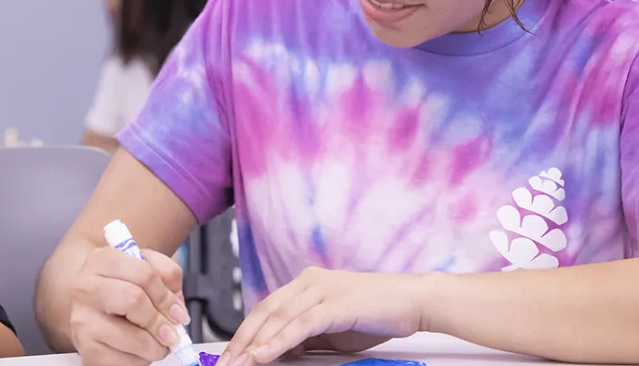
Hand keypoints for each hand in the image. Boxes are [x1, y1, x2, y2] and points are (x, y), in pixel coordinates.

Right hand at [68, 246, 187, 365]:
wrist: (92, 308)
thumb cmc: (122, 286)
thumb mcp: (144, 267)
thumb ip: (166, 275)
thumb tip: (176, 304)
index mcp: (102, 260)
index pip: (144, 274)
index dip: (167, 296)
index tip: (178, 312)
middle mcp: (86, 288)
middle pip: (135, 301)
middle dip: (161, 321)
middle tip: (172, 332)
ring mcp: (83, 320)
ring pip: (134, 338)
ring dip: (156, 346)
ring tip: (159, 344)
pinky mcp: (86, 351)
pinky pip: (126, 361)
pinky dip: (141, 360)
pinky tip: (139, 352)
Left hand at [221, 268, 424, 365]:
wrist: (413, 301)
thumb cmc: (378, 313)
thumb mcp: (334, 328)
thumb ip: (307, 335)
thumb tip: (281, 350)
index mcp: (307, 283)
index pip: (266, 309)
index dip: (244, 333)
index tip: (230, 355)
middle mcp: (309, 282)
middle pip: (264, 312)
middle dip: (241, 341)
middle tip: (225, 364)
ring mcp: (321, 290)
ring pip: (277, 319)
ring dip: (253, 345)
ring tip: (238, 364)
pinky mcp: (334, 304)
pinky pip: (299, 326)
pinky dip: (277, 342)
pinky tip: (262, 356)